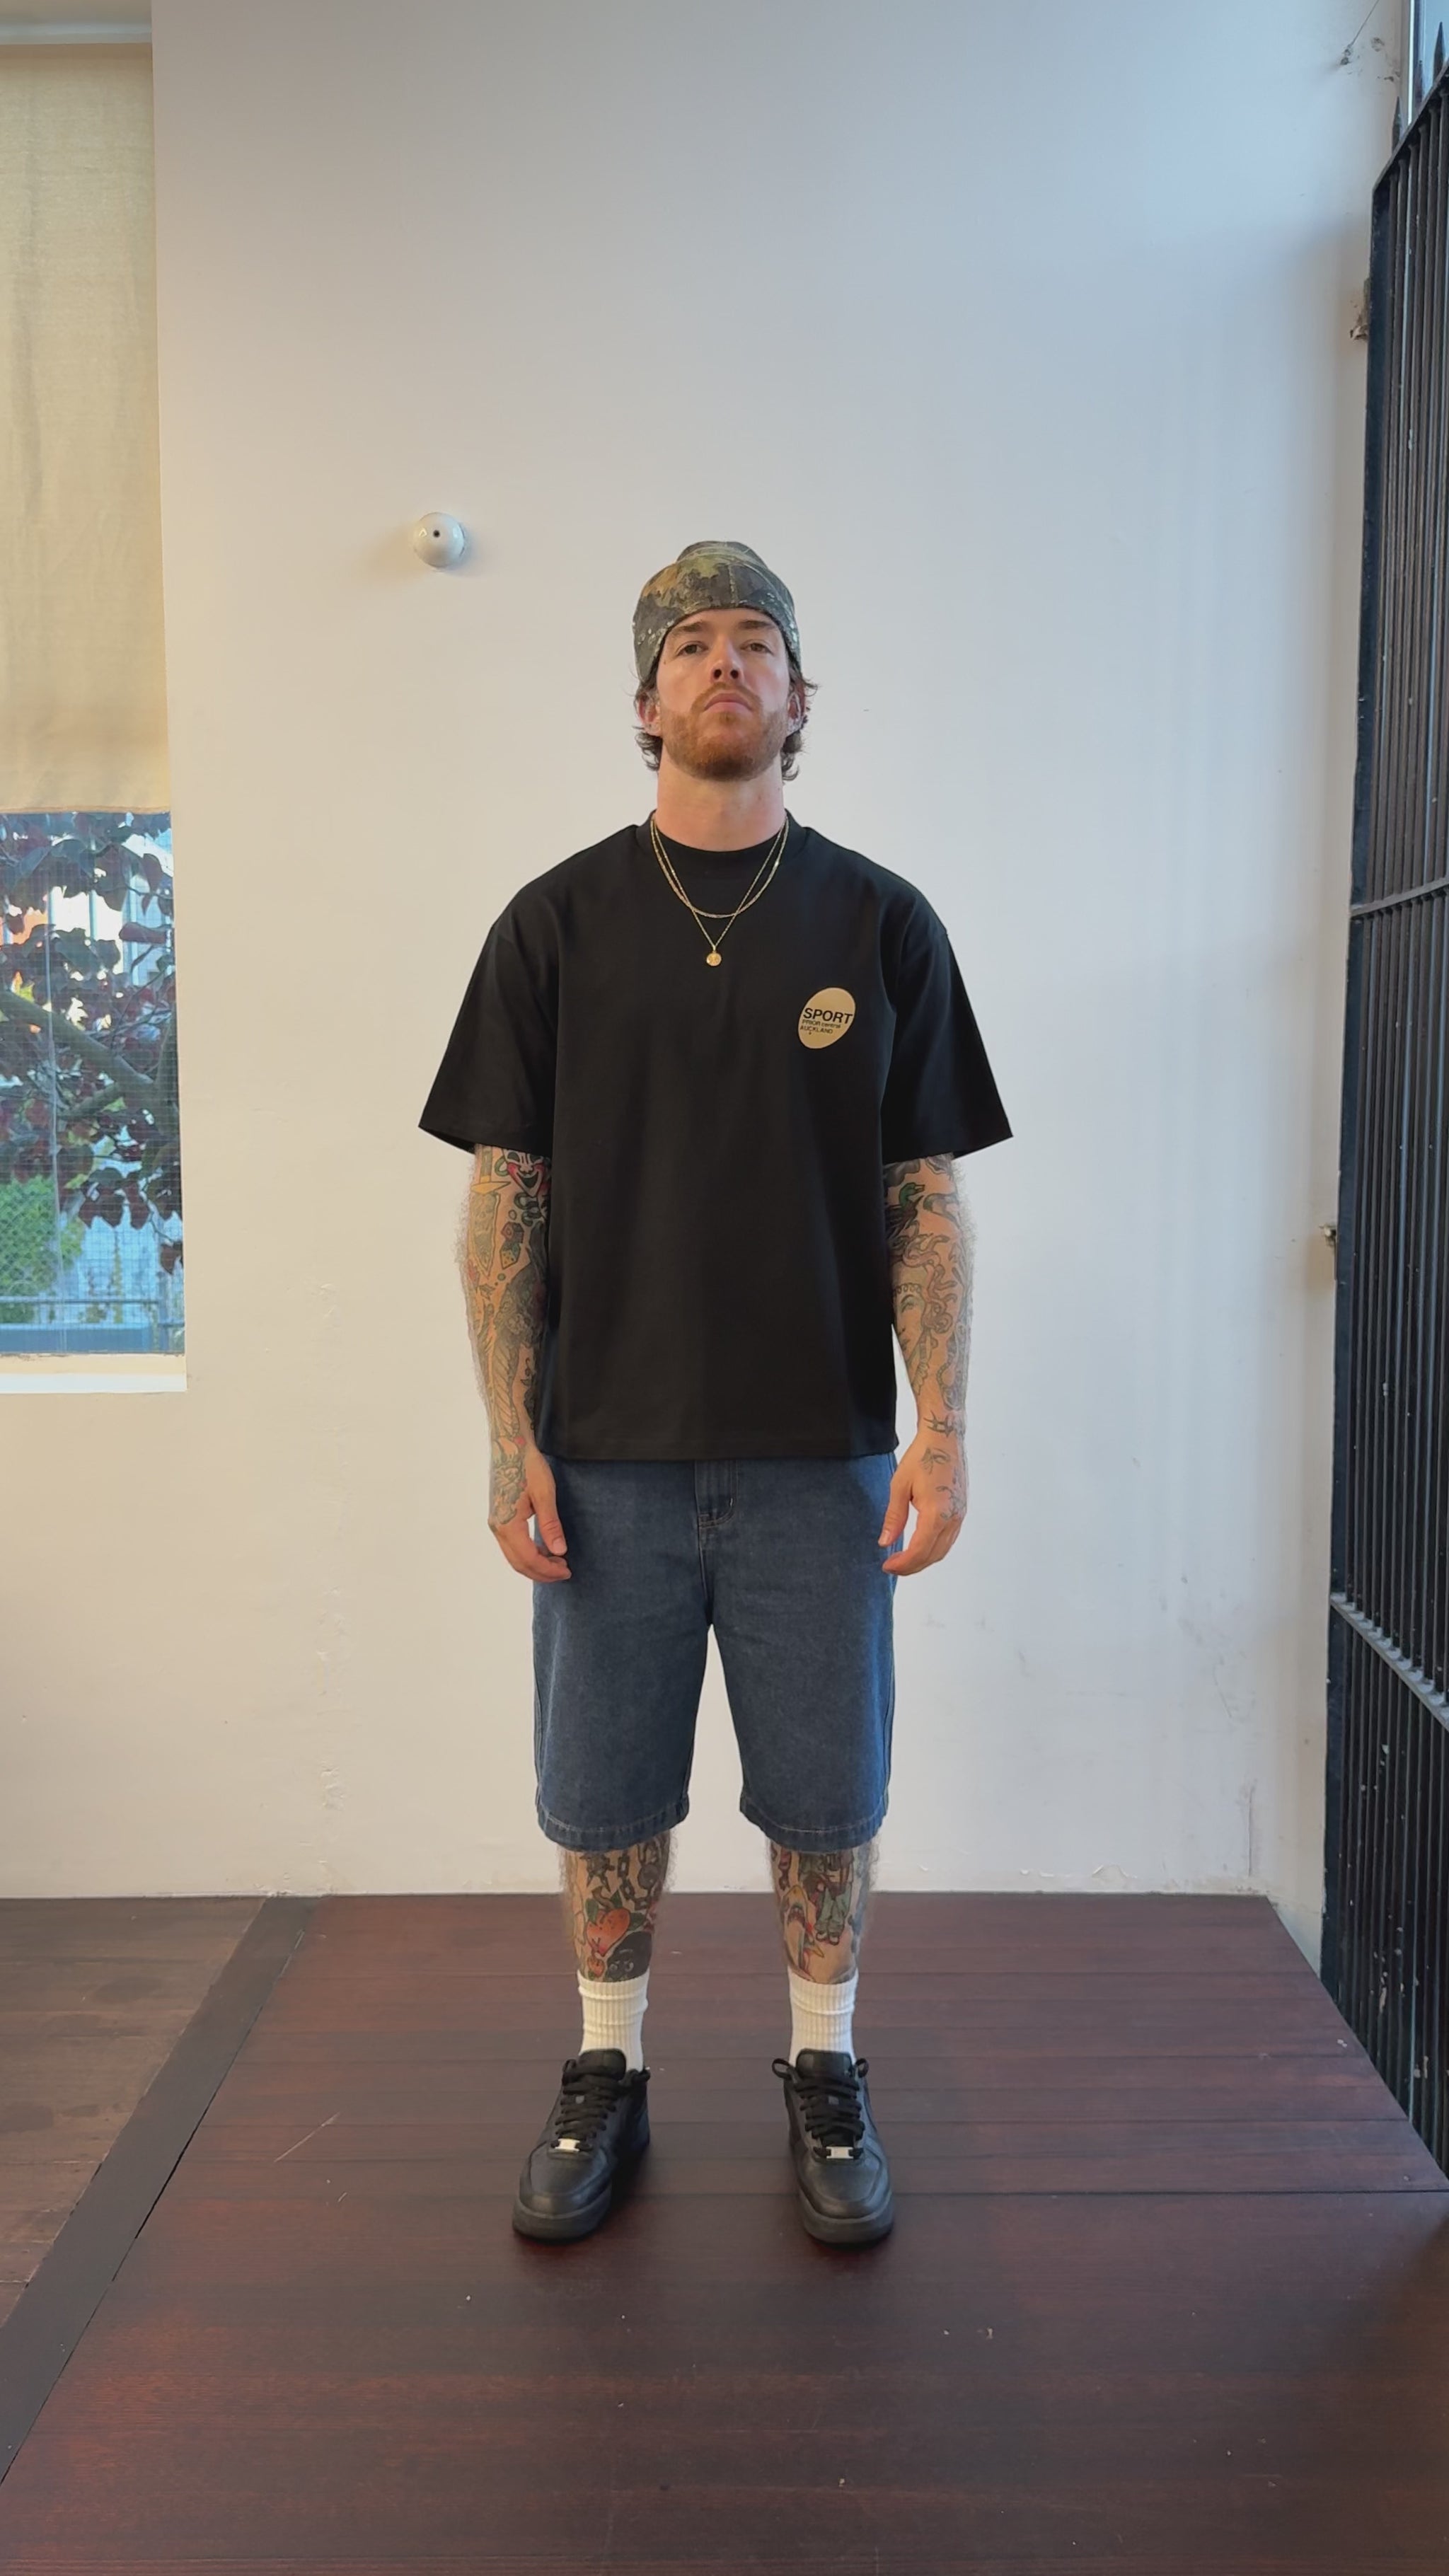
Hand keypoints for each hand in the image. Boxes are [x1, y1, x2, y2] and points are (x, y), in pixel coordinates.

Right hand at [490, 1440, 571, 1582]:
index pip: (528, 1559)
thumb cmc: (527, 1466)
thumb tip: (559, 1551)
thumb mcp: (544, 1494)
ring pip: (514, 1556)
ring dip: (534, 1563)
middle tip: (564, 1571)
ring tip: (557, 1562)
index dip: (548, 1569)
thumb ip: (550, 1525)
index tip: (567, 1570)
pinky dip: (528, 1553)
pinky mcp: (498, 1517)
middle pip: (518, 1563)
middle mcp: (497, 1527)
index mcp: (507, 1524)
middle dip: (541, 1572)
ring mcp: (496, 1522)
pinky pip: (512, 1545)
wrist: (509, 1445)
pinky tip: (543, 1549)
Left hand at [878, 1425, 967, 1574]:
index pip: (919, 1551)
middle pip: (933, 1555)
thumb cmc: (922, 1457)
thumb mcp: (900, 1486)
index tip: (887, 1566)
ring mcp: (960, 1515)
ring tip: (904, 1560)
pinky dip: (934, 1548)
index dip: (903, 1564)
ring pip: (943, 1549)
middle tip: (892, 1566)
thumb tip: (885, 1543)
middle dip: (912, 1566)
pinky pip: (949, 1538)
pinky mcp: (962, 1510)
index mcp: (937, 1514)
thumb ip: (894, 1517)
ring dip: (923, 1559)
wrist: (945, 1438)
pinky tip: (919, 1545)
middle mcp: (953, 1518)